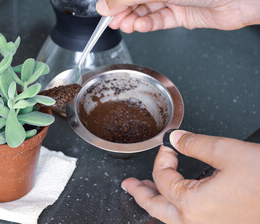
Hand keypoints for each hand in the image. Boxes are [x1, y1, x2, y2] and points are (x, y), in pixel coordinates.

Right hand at [96, 0, 259, 32]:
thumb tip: (104, 4)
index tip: (104, 11)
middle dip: (123, 11)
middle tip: (113, 22)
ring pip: (147, 10)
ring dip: (134, 19)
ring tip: (125, 26)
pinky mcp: (183, 14)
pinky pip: (160, 20)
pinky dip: (148, 25)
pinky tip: (140, 26)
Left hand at [121, 130, 259, 223]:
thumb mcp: (227, 152)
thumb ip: (194, 144)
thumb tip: (176, 138)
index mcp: (191, 205)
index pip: (162, 178)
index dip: (162, 158)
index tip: (169, 145)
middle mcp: (196, 222)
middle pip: (156, 208)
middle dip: (139, 194)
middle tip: (127, 185)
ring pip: (170, 217)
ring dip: (155, 201)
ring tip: (143, 191)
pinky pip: (187, 219)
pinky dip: (174, 207)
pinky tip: (175, 197)